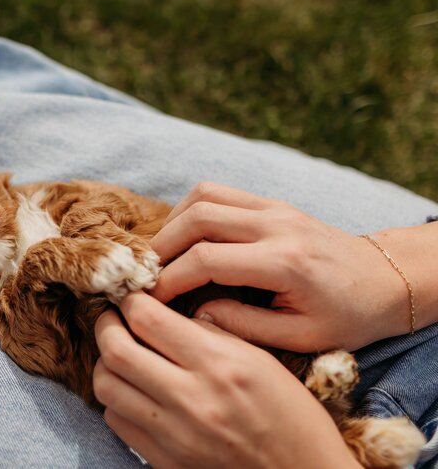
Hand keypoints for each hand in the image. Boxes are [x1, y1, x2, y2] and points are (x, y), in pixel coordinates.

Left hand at [93, 293, 359, 468]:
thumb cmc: (291, 415)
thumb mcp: (261, 359)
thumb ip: (211, 332)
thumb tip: (166, 313)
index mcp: (218, 364)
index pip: (148, 319)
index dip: (130, 300)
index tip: (131, 297)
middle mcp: (191, 398)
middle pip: (115, 351)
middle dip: (105, 326)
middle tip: (111, 318)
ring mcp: (174, 434)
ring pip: (107, 386)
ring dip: (107, 364)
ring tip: (120, 353)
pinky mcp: (164, 460)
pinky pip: (117, 421)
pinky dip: (117, 400)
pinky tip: (134, 390)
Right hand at [149, 182, 413, 351]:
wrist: (384, 279)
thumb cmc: (346, 315)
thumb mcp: (300, 337)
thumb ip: (243, 325)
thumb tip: (194, 313)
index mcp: (284, 262)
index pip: (207, 259)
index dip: (170, 279)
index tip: (151, 299)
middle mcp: (276, 225)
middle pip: (197, 218)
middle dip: (161, 247)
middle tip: (145, 276)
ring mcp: (273, 207)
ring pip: (203, 196)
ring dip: (172, 223)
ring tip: (161, 256)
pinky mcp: (270, 202)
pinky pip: (217, 192)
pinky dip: (190, 211)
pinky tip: (184, 238)